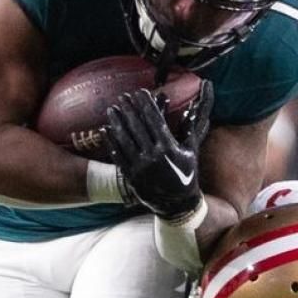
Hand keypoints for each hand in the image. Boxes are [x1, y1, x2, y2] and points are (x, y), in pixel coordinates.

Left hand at [103, 84, 210, 220]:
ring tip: (111, 109)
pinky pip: (118, 155)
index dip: (145, 104)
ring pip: (124, 139)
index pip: (154, 120)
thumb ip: (189, 132)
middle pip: (137, 126)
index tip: (139, 92)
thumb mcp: (191, 154)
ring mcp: (140, 167)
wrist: (177, 205)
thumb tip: (191, 111)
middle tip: (122, 96)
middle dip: (129, 109)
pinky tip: (105, 130)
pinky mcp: (131, 177)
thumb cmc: (186, 176)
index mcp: (168, 148)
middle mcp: (153, 156)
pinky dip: (111, 142)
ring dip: (116, 122)